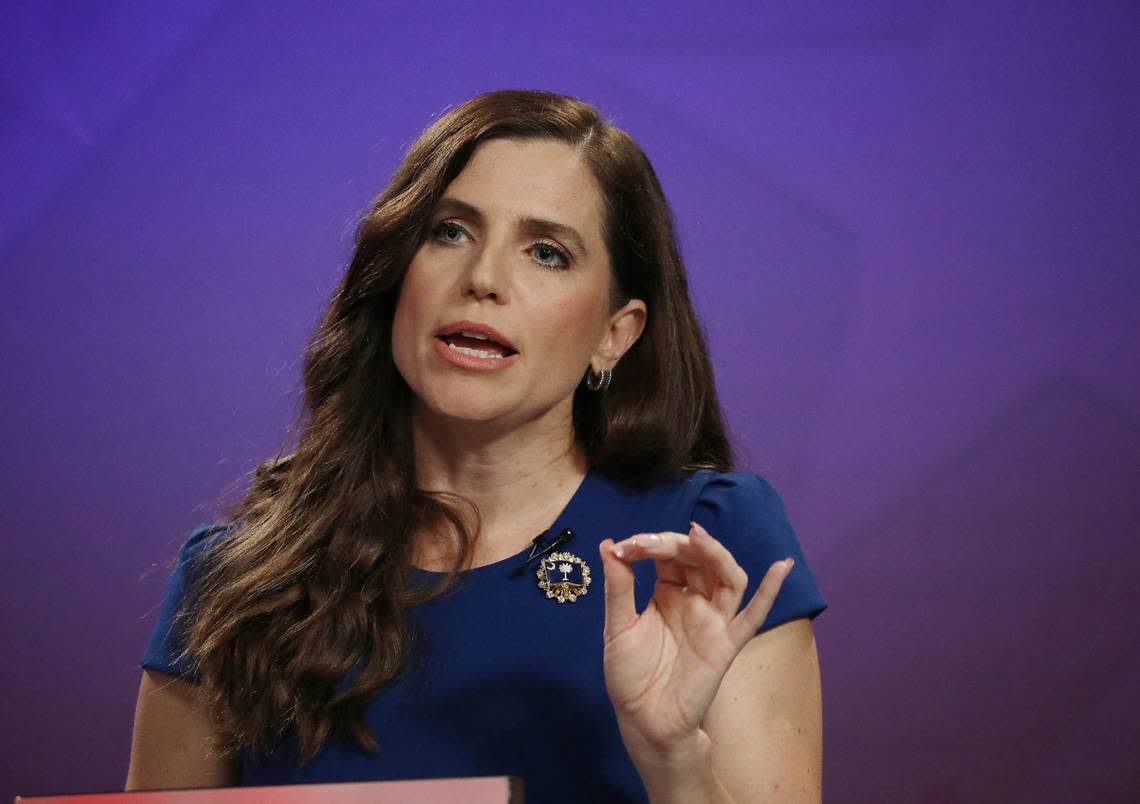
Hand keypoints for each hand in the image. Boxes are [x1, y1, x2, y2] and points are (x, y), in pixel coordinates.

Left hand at [599, 521, 792, 764]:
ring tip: (698, 536)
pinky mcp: (726, 644)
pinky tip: (781, 567)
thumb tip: (607, 544)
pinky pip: (753, 616)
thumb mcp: (618, 626)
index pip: (670, 555)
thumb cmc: (631, 676)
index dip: (650, 544)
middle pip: (698, 559)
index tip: (623, 547)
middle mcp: (694, 601)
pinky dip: (770, 591)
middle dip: (675, 543)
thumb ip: (618, 587)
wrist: (643, 721)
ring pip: (727, 578)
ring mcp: (713, 621)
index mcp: (668, 593)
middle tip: (647, 542)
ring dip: (716, 554)